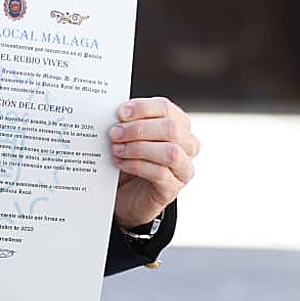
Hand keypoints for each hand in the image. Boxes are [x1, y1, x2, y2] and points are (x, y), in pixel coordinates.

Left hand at [109, 96, 199, 228]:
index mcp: (177, 124)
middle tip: (114, 133)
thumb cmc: (128, 159)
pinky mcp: (173, 188)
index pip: (166, 108)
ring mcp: (183, 168)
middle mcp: (186, 145)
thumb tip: (113, 113)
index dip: (142, 108)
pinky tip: (121, 164)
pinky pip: (160, 174)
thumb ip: (126, 123)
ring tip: (117, 149)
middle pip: (171, 129)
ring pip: (170, 152)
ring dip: (138, 148)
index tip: (120, 113)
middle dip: (138, 129)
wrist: (124, 193)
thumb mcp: (127, 136)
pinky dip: (137, 166)